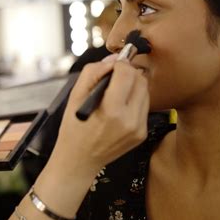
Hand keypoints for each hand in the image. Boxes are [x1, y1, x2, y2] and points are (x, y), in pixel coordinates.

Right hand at [50, 55, 149, 181]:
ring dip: (132, 85)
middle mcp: (130, 120)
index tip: (110, 66)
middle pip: (140, 80)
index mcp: (112, 110)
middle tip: (113, 77)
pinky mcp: (142, 133)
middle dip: (128, 73)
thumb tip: (114, 58)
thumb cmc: (74, 127)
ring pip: (145, 91)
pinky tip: (119, 106)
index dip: (119, 64)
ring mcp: (138, 128)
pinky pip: (144, 105)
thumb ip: (94, 72)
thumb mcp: (75, 96)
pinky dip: (134, 99)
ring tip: (115, 92)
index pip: (127, 73)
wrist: (79, 160)